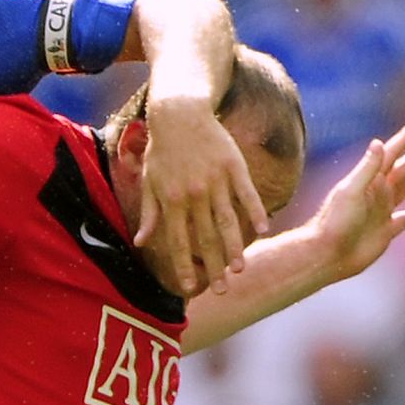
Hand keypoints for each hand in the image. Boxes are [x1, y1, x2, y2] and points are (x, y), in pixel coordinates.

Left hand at [138, 97, 268, 294]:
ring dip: (234, 247)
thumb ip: (149, 213)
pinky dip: (255, 211)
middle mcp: (193, 194)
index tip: (191, 288)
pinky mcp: (234, 166)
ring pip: (227, 220)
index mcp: (171, 200)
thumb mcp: (150, 181)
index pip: (178, 240)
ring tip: (240, 269)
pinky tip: (263, 230)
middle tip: (223, 291)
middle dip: (213, 266)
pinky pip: (246, 193)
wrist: (179, 113)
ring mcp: (215, 180)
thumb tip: (141, 242)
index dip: (184, 265)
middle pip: (205, 237)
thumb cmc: (162, 151)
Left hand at [314, 122, 404, 278]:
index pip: (389, 154)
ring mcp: (381, 211)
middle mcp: (376, 193)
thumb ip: (367, 168)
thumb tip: (378, 142)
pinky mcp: (386, 231)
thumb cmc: (334, 222)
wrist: (327, 254)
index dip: (404, 140)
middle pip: (404, 168)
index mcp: (368, 180)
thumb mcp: (351, 192)